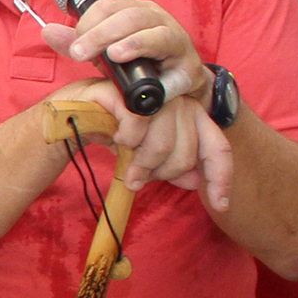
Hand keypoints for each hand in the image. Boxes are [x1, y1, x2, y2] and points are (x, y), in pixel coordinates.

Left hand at [50, 0, 208, 103]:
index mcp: (132, 11)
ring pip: (143, 22)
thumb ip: (77, 43)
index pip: (107, 5)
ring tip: (107, 54)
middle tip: (79, 53)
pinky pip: (163, 43)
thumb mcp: (103, 55)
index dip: (87, 21)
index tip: (74, 45)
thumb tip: (48, 30)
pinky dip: (141, 48)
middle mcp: (152, 15)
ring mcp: (170, 30)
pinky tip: (127, 58)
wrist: (174, 86)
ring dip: (120, 38)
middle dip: (97, 32)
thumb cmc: (139, 66)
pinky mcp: (183, 52)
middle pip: (123, 13)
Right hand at [55, 76, 231, 208]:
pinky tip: (118, 136)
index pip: (218, 149)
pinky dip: (126, 139)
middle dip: (159, 172)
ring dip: (139, 161)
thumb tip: (195, 181)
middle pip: (186, 153)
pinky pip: (138, 126)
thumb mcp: (147, 156)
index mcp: (191, 116)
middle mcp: (180, 101)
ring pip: (163, 143)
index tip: (220, 206)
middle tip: (138, 175)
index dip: (220, 179)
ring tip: (126, 157)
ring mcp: (157, 93)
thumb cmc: (115, 132)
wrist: (76, 114)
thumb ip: (172, 167)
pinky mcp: (130, 91)